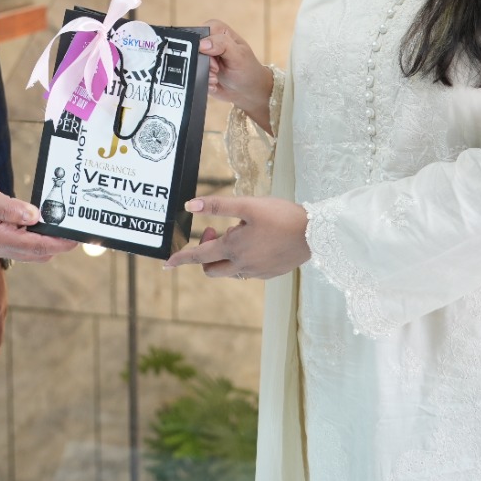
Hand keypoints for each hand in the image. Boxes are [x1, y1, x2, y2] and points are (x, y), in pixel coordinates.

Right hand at [0, 166, 76, 261]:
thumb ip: (9, 206)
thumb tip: (35, 216)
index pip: (34, 245)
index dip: (57, 243)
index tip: (76, 239)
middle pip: (35, 253)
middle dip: (57, 245)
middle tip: (78, 233)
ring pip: (28, 250)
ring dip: (47, 242)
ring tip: (65, 228)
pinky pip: (19, 242)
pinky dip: (35, 236)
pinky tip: (43, 223)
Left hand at [164, 194, 309, 279]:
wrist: (315, 234)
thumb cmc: (281, 216)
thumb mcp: (247, 205)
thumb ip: (217, 206)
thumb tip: (190, 206)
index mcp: (233, 248)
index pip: (198, 256)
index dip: (180, 259)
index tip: (166, 264)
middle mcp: (241, 265)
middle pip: (211, 269)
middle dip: (204, 254)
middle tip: (215, 230)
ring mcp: (256, 272)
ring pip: (228, 271)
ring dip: (223, 257)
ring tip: (239, 233)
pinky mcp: (269, 274)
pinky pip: (246, 272)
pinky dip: (240, 260)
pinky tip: (254, 244)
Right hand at [201, 20, 272, 129]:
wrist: (248, 92)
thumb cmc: (248, 70)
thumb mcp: (239, 55)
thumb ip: (222, 44)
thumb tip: (201, 43)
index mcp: (216, 30)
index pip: (199, 33)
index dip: (204, 47)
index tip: (215, 59)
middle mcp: (207, 41)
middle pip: (192, 49)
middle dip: (202, 64)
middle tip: (216, 70)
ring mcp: (201, 57)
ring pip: (190, 64)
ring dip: (202, 74)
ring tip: (216, 78)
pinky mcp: (198, 70)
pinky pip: (192, 76)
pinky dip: (202, 82)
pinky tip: (214, 84)